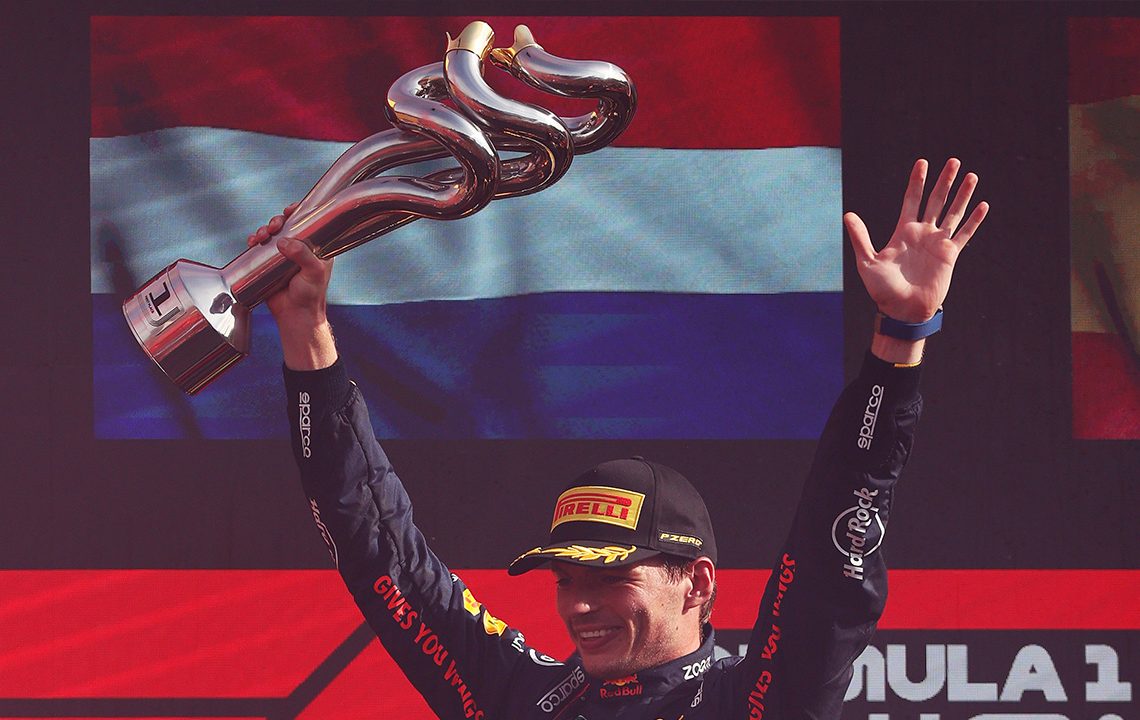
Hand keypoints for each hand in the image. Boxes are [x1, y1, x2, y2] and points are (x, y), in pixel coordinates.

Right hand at [247, 202, 337, 369]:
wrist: (295, 315)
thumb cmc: (310, 295)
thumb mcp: (314, 273)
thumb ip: (303, 256)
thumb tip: (284, 242)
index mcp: (316, 247)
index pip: (309, 223)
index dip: (299, 213)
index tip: (290, 210)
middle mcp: (299, 248)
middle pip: (286, 225)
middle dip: (277, 221)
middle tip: (274, 226)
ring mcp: (283, 255)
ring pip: (271, 234)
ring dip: (264, 230)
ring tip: (261, 236)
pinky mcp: (269, 264)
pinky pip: (260, 247)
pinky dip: (254, 241)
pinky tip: (252, 242)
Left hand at [844, 158, 988, 323]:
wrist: (903, 310)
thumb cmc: (883, 289)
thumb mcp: (867, 262)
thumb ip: (860, 238)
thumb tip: (848, 215)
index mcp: (903, 231)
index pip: (911, 199)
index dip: (917, 181)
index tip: (922, 163)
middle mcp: (922, 233)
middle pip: (935, 200)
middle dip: (944, 181)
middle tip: (953, 161)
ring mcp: (938, 243)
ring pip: (953, 212)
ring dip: (962, 194)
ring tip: (971, 176)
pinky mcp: (950, 255)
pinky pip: (964, 234)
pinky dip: (974, 220)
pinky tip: (983, 205)